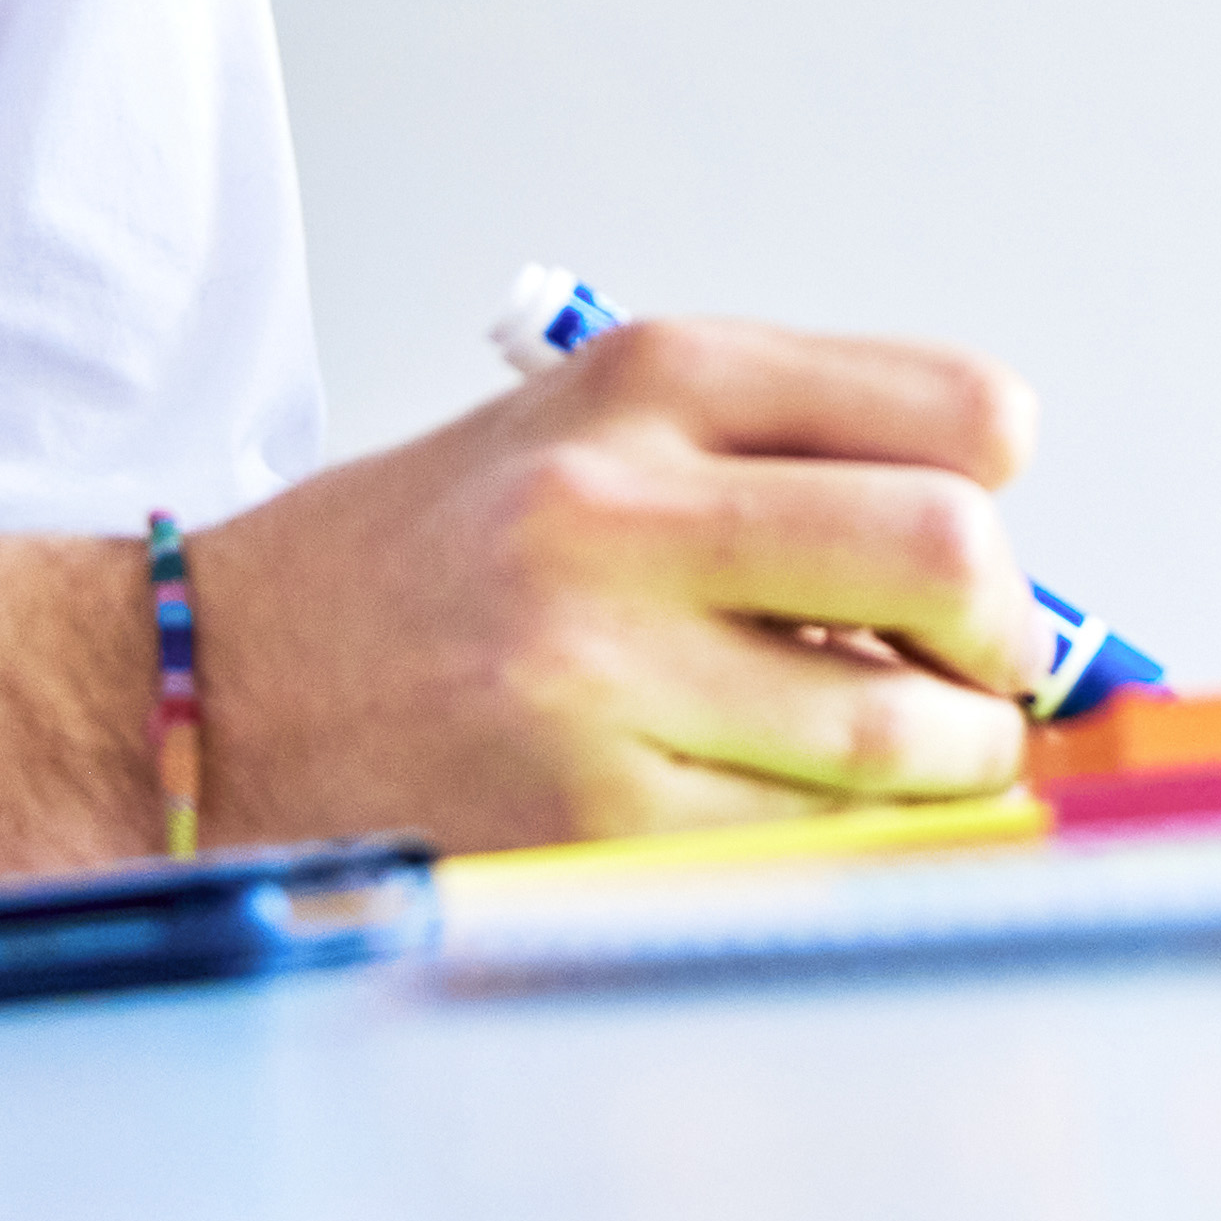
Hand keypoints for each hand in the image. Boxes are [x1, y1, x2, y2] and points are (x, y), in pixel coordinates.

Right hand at [181, 316, 1046, 857]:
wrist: (212, 687)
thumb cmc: (423, 567)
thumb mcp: (590, 430)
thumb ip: (783, 462)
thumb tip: (990, 571)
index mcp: (648, 381)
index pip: (956, 411)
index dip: (1001, 494)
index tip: (983, 548)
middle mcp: (623, 508)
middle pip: (949, 553)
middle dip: (1008, 634)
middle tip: (988, 672)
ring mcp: (600, 672)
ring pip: (897, 729)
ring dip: (950, 761)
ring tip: (910, 756)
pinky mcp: (585, 818)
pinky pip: (802, 840)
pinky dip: (847, 839)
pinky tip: (794, 809)